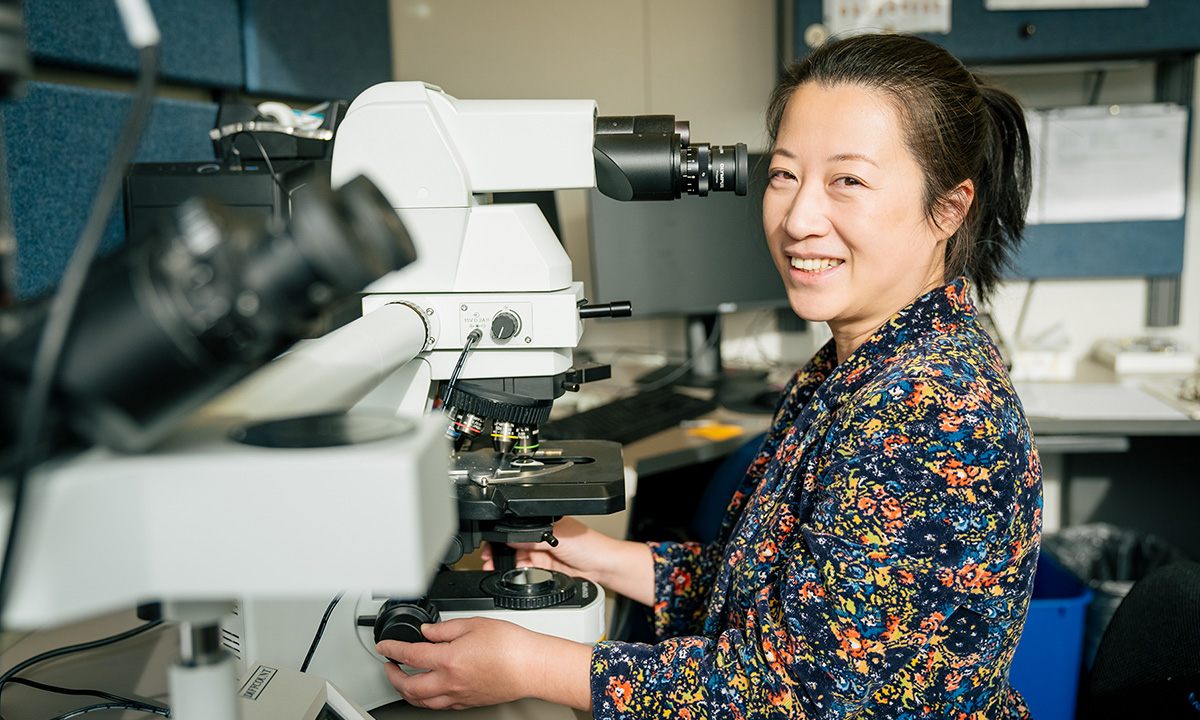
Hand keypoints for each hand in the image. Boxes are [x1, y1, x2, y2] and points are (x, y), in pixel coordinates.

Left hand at [376, 617, 590, 710]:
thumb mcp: (474, 624)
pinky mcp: (468, 702)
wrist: (531, 666)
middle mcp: (449, 682)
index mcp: (448, 660)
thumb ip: (445, 628)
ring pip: (422, 702)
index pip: (409, 656)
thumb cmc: (510, 645)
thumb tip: (428, 631)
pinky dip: (426, 700)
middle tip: (389, 666)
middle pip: (409, 686)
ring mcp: (458, 695)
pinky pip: (439, 706)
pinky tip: (429, 692)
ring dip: (406, 692)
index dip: (392, 649)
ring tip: (403, 681)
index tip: (384, 647)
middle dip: (393, 676)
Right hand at [481, 517, 654, 605]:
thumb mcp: (555, 536)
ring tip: (494, 567)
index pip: (516, 528)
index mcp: (543, 523)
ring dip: (505, 564)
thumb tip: (510, 537)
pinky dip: (516, 574)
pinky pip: (525, 572)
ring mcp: (542, 554)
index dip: (502, 536)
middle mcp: (541, 538)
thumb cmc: (589, 544)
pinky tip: (510, 574)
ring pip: (516, 559)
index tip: (490, 544)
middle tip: (488, 559)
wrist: (602, 567)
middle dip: (499, 552)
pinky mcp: (544, 570)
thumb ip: (531, 538)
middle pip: (512, 545)